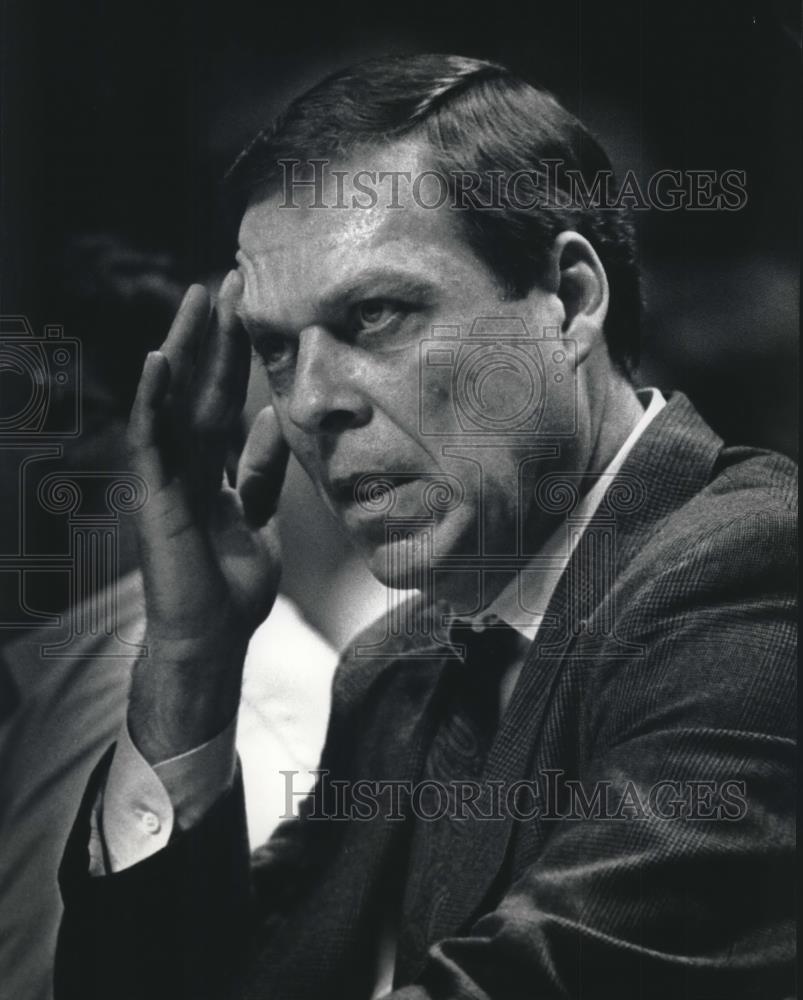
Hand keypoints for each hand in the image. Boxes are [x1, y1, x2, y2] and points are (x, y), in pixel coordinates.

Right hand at [126, 273, 288, 760]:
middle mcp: (190, 462)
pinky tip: (159, 360)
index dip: (240, 355)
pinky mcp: (154, 493)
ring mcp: (169, 474)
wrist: (212, 634)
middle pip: (202, 386)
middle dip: (216, 335)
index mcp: (216, 466)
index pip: (228, 398)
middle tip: (229, 279)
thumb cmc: (232, 583)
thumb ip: (261, 471)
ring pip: (175, 399)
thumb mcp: (259, 517)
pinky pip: (151, 440)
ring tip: (198, 299)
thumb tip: (272, 419)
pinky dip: (152, 401)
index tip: (254, 308)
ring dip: (185, 348)